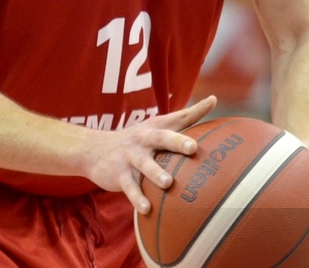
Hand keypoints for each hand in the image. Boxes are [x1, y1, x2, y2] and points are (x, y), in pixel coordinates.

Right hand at [78, 95, 216, 213]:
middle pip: (161, 138)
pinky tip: (147, 209)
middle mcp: (143, 140)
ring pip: (145, 165)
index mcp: (155, 128)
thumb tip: (214, 100)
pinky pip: (130, 187)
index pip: (178, 117)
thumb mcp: (155, 128)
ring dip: (156, 173)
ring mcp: (130, 157)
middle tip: (193, 148)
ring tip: (168, 183)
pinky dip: (138, 198)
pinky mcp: (119, 174)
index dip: (196, 109)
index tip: (212, 101)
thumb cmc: (137, 141)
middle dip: (176, 142)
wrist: (94, 150)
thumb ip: (183, 119)